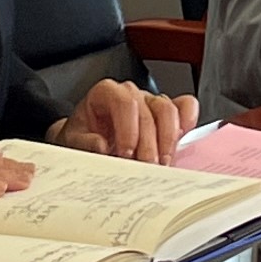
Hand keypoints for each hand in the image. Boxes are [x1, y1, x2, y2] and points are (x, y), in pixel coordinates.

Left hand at [52, 79, 196, 163]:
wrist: (86, 142)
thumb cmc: (81, 138)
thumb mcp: (73, 141)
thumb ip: (84, 143)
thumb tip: (101, 146)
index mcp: (107, 93)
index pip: (125, 103)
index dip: (129, 129)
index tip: (127, 154)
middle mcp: (132, 94)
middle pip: (151, 111)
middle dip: (150, 144)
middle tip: (147, 168)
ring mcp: (151, 102)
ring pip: (169, 110)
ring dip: (169, 140)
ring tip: (162, 164)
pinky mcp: (166, 114)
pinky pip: (185, 107)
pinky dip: (187, 121)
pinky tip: (182, 138)